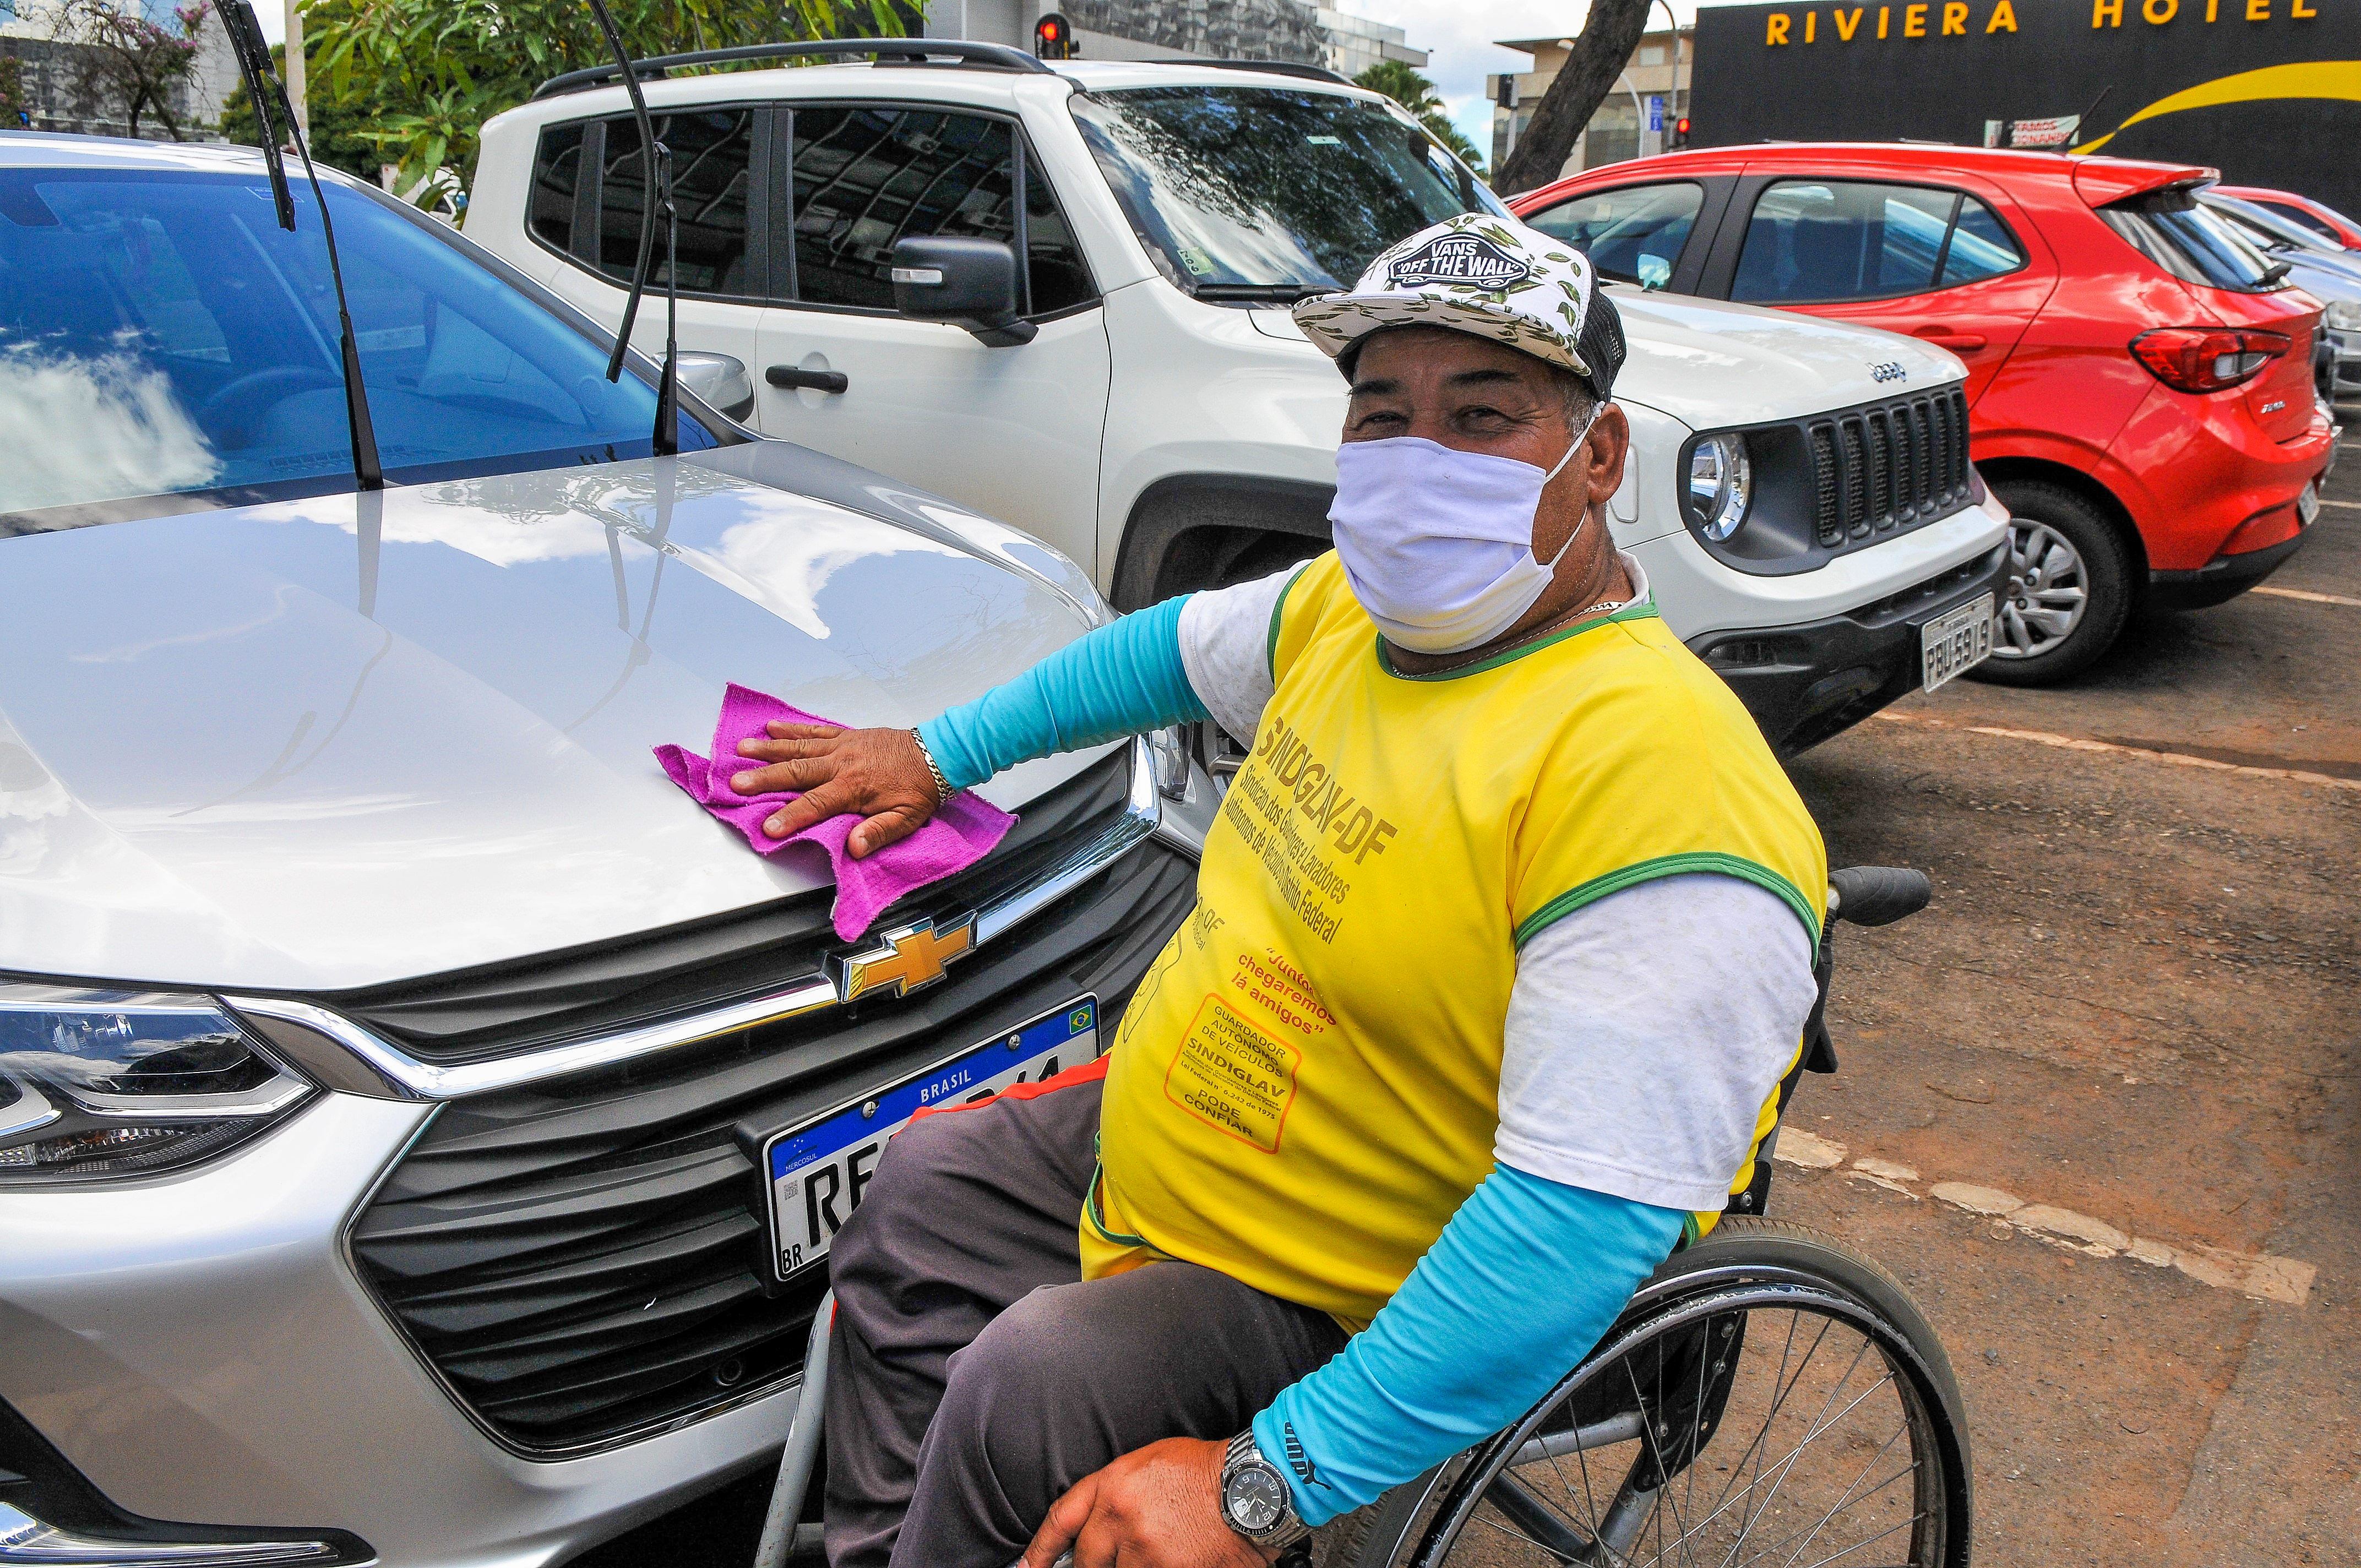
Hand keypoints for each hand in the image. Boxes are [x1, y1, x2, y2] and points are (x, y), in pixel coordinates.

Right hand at [729, 723, 942, 858]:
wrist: (937, 752)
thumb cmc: (920, 788)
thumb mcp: (907, 818)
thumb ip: (879, 832)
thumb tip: (855, 847)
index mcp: (854, 787)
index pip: (816, 805)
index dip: (791, 817)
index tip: (768, 827)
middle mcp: (843, 763)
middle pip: (797, 771)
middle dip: (764, 778)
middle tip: (737, 782)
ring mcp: (842, 746)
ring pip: (799, 746)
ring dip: (769, 749)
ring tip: (742, 749)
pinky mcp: (846, 735)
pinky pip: (814, 730)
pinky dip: (791, 728)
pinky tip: (771, 728)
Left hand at [1021, 1437, 1276, 1567]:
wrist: (1252, 1486)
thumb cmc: (1204, 1472)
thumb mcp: (1147, 1465)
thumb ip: (1114, 1494)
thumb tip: (1090, 1529)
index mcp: (1113, 1486)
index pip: (1061, 1520)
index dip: (1040, 1550)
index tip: (1028, 1567)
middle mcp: (1121, 1520)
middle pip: (1086, 1562)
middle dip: (1093, 1566)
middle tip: (1117, 1558)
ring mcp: (1144, 1553)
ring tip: (1161, 1550)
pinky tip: (1174, 1558)